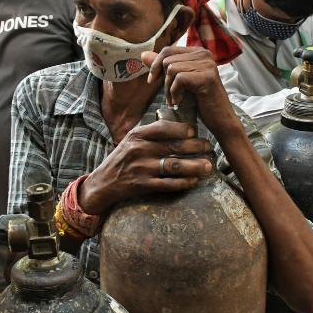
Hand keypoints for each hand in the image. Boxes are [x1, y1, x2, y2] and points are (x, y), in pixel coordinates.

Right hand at [78, 120, 212, 214]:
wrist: (102, 184)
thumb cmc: (121, 160)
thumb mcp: (130, 141)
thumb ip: (150, 134)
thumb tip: (178, 128)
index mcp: (137, 135)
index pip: (163, 128)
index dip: (181, 129)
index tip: (194, 131)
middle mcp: (139, 150)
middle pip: (174, 146)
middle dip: (195, 147)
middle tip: (209, 148)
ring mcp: (141, 168)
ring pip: (174, 166)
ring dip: (194, 166)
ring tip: (208, 166)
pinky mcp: (142, 185)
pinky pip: (168, 184)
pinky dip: (183, 183)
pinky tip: (194, 181)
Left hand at [142, 46, 243, 139]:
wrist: (220, 120)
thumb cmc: (200, 101)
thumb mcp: (178, 82)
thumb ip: (162, 67)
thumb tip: (143, 54)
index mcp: (198, 52)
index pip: (168, 50)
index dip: (155, 65)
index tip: (152, 81)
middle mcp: (204, 54)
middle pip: (167, 59)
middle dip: (163, 80)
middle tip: (170, 96)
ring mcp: (207, 64)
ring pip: (172, 69)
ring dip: (169, 88)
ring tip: (176, 100)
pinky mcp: (206, 77)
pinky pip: (179, 79)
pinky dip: (175, 93)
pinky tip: (180, 102)